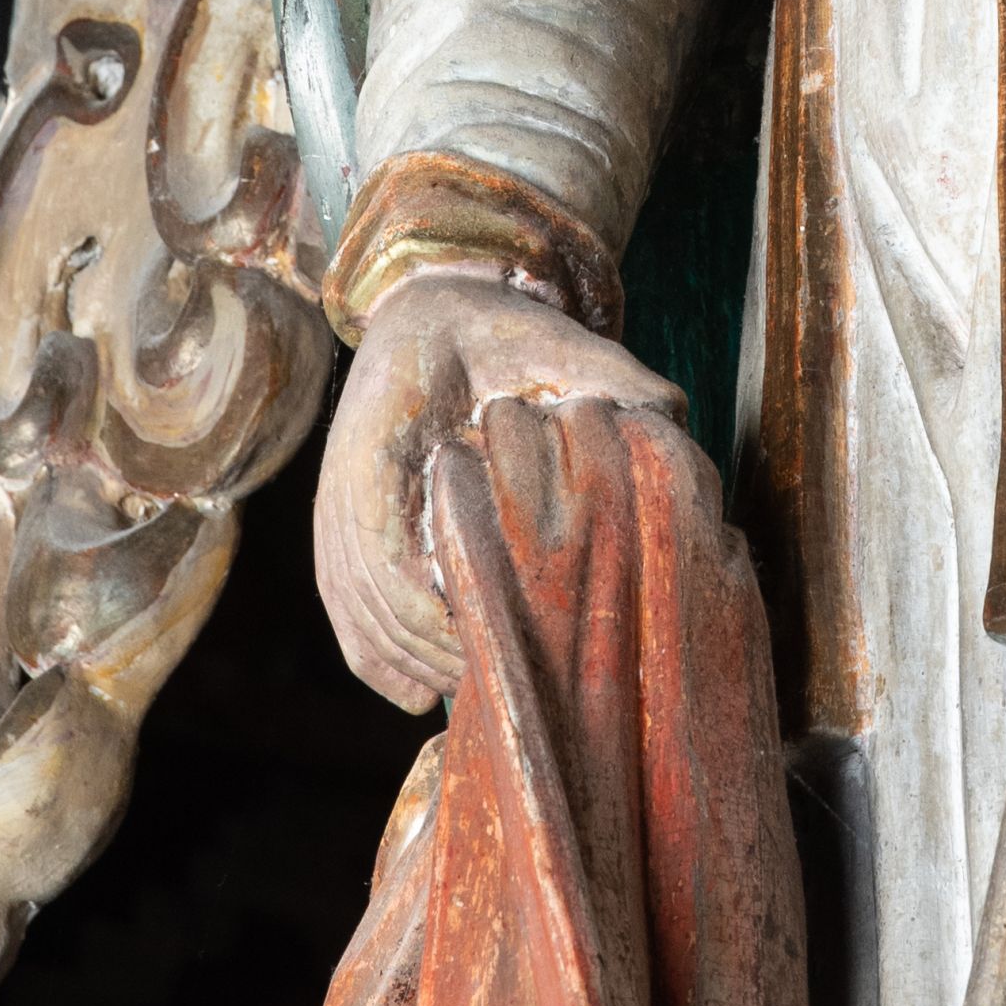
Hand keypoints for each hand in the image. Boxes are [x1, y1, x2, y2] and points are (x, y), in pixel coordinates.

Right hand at [314, 264, 685, 714]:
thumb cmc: (491, 326)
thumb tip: (667, 416)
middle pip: (369, 596)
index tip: (491, 627)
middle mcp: (344, 477)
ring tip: (477, 688)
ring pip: (357, 612)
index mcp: (383, 429)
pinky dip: (380, 659)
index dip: (432, 604)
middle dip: (432, 647)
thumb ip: (604, 372)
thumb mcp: (546, 334)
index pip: (384, 545)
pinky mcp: (347, 531)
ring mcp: (338, 509)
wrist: (428, 310)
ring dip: (412, 661)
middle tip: (505, 675)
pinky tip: (421, 695)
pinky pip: (349, 612)